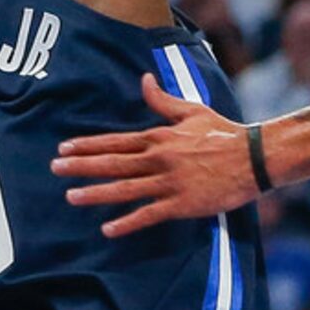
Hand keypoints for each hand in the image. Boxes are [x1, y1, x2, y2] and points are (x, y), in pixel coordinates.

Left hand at [53, 71, 260, 235]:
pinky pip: (149, 214)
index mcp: (161, 137)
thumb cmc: (224, 133)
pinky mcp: (182, 204)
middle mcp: (160, 159)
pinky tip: (107, 229)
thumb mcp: (192, 111)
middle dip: (82, 166)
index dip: (89, 144)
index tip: (64, 147)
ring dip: (96, 193)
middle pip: (114, 163)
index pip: (117, 141)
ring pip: (125, 189)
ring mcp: (170, 183)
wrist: (254, 158)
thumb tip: (143, 79)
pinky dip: (127, 223)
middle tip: (55, 168)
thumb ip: (163, 100)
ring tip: (71, 197)